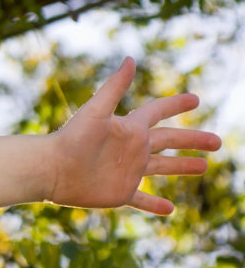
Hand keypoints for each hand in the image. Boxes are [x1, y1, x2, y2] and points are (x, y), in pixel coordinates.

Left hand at [47, 57, 220, 215]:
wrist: (50, 170)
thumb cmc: (71, 139)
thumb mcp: (96, 111)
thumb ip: (114, 87)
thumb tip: (130, 58)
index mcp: (128, 127)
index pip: (158, 112)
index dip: (176, 104)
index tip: (195, 98)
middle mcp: (132, 148)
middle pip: (169, 141)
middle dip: (193, 140)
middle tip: (217, 141)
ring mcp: (128, 171)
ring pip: (162, 168)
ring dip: (182, 167)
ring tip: (204, 167)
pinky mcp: (120, 193)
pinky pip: (142, 199)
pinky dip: (155, 204)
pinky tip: (170, 208)